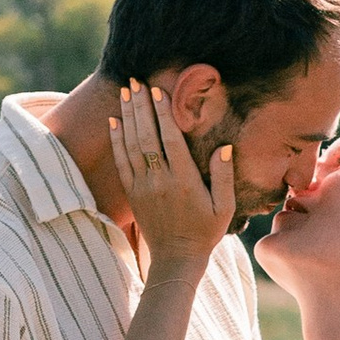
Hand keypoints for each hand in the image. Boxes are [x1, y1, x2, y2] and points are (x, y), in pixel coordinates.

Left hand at [109, 82, 233, 263]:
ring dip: (128, 117)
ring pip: (131, 145)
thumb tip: (225, 148)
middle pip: (146, 136)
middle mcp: (160, 180)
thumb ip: (223, 176)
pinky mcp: (132, 193)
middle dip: (141, 106)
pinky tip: (114, 121)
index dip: (162, 113)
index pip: (170, 140)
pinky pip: (121, 162)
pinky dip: (116, 139)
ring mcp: (142, 186)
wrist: (176, 258)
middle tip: (136, 81)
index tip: (157, 91)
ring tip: (126, 92)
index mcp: (184, 181)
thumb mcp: (224, 207)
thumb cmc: (205, 232)